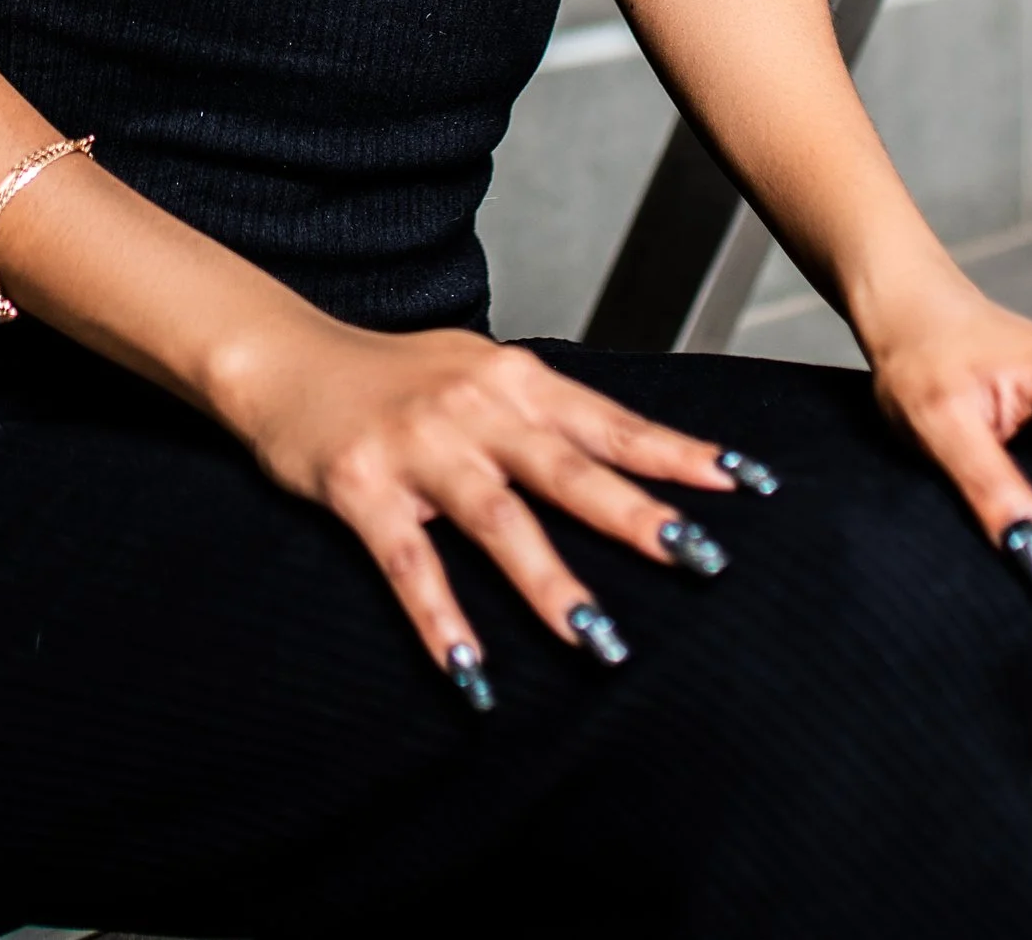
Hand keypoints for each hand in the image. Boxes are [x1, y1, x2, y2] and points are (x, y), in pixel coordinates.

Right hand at [216, 317, 748, 686]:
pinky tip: (472, 673)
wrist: (284, 357)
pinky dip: (442, 620)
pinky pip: (410, 564)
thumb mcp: (478, 373)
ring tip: (602, 642)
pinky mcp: (363, 489)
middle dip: (636, 515)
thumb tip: (628, 453)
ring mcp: (418, 447)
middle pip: (568, 469)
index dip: (678, 453)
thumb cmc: (394, 376)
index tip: (746, 484)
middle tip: (699, 558)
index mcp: (512, 378)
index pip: (610, 421)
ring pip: (498, 520)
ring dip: (551, 583)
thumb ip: (544, 412)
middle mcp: (474, 407)